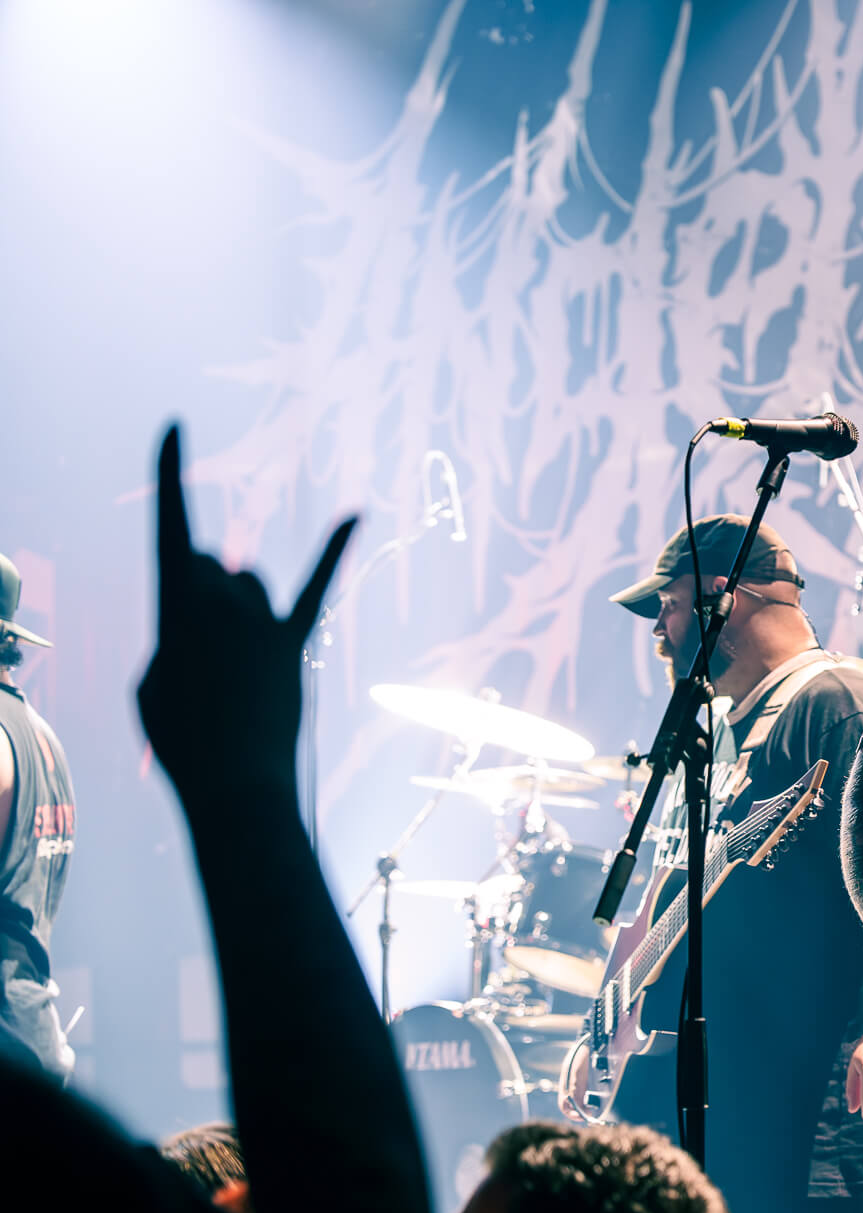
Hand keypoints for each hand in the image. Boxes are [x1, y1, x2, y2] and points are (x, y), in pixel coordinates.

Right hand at [137, 425, 354, 796]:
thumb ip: (178, 634)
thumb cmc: (181, 739)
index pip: (171, 524)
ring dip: (235, 610)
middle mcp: (223, 598)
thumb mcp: (155, 681)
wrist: (235, 785)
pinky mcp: (294, 643)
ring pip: (250, 584)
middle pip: (213, 567)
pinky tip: (357, 513)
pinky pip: (316, 586)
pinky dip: (335, 547)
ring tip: (226, 663)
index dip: (170, 473)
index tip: (175, 426)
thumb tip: (211, 622)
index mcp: (175, 602)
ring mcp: (263, 619)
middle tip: (197, 657)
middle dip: (199, 596)